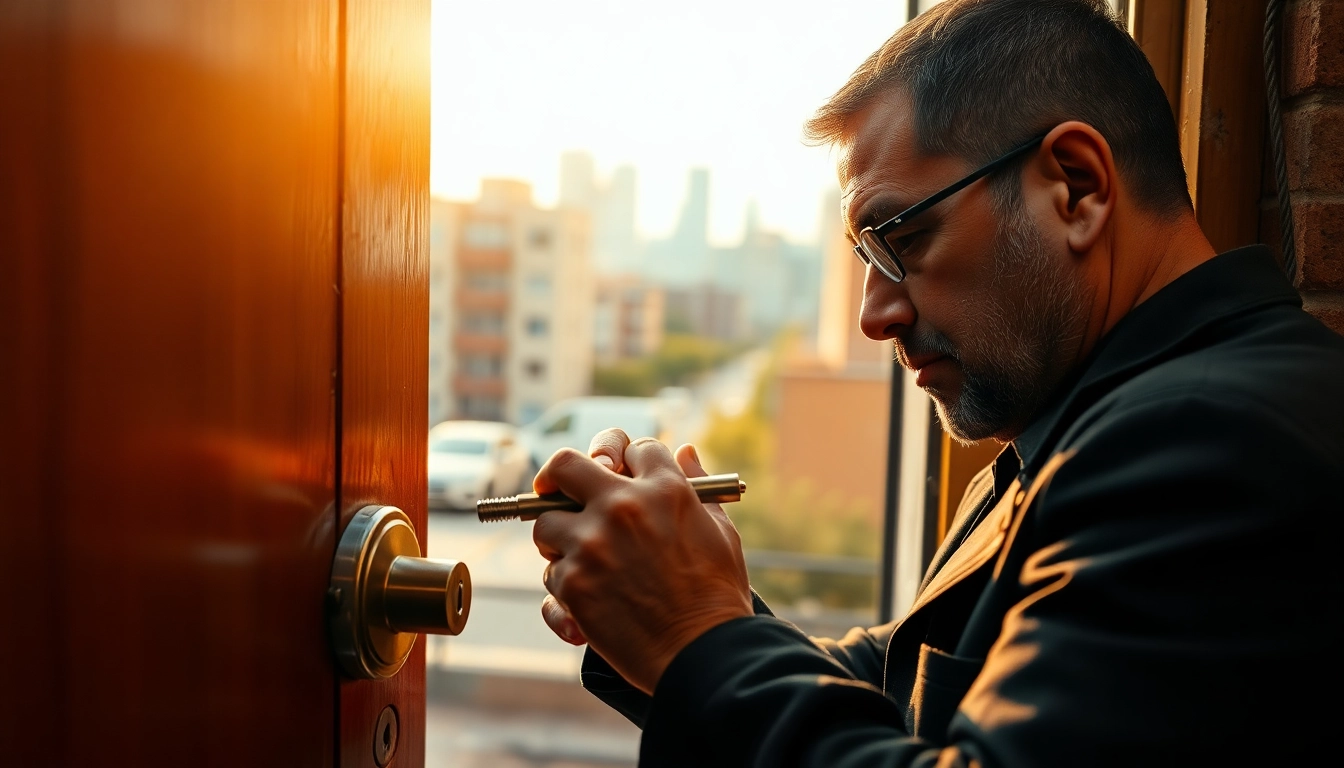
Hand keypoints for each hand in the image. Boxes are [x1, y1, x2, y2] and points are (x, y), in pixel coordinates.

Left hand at [531, 429, 753, 694]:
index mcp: (665, 489)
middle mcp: (623, 507)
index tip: (619, 475)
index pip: (633, 448)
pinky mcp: (573, 582)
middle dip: (556, 478)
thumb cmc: (718, 596)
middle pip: (565, 464)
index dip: (626, 461)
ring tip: (579, 559)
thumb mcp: (720, 531)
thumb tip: (684, 451)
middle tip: (553, 491)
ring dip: (558, 539)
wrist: (703, 654)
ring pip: (545, 522)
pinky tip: (586, 601)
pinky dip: (564, 588)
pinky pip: (550, 574)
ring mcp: (592, 543)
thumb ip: (696, 486)